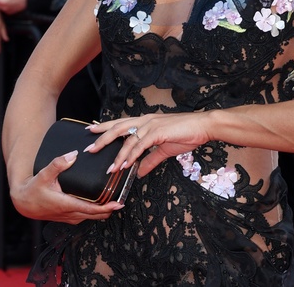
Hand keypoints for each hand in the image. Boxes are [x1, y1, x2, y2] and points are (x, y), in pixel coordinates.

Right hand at [11, 151, 123, 222]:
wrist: (23, 203)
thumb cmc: (33, 189)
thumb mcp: (44, 174)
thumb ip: (58, 164)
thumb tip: (73, 154)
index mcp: (66, 204)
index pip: (91, 210)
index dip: (106, 208)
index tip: (118, 204)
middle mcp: (69, 213)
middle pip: (95, 215)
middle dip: (110, 209)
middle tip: (122, 200)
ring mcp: (69, 216)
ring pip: (91, 217)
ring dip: (103, 211)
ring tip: (115, 200)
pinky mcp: (68, 216)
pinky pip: (85, 216)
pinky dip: (95, 211)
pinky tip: (101, 203)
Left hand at [85, 112, 213, 177]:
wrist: (203, 126)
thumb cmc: (186, 134)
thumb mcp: (164, 150)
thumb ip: (150, 160)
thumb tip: (138, 173)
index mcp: (145, 122)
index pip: (121, 123)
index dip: (105, 127)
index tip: (91, 131)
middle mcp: (145, 120)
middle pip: (118, 127)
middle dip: (103, 137)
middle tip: (90, 148)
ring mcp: (151, 124)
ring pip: (128, 138)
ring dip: (118, 154)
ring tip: (109, 167)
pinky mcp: (158, 131)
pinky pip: (140, 145)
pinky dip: (131, 155)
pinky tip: (125, 164)